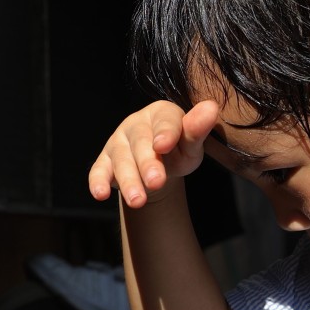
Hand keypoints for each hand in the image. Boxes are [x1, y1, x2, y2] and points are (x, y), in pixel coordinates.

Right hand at [88, 100, 219, 207]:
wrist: (161, 165)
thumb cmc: (179, 150)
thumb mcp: (192, 144)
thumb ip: (198, 130)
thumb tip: (211, 108)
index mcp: (161, 113)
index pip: (165, 121)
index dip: (165, 133)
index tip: (164, 146)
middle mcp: (136, 124)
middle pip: (140, 143)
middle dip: (147, 163)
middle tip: (156, 182)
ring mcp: (118, 142)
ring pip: (121, 160)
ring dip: (129, 180)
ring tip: (138, 201)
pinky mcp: (104, 161)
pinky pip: (99, 171)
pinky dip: (98, 182)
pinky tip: (100, 194)